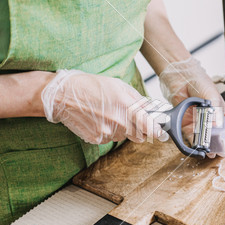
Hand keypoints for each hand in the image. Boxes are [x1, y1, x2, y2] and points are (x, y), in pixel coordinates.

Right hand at [41, 69, 167, 143]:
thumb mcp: (119, 86)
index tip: (161, 132)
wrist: (62, 96)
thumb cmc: (91, 86)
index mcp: (126, 106)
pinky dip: (109, 131)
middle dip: (139, 129)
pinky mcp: (97, 139)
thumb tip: (151, 111)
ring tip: (109, 114)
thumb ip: (137, 100)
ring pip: (124, 137)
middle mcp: (118, 121)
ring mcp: (107, 132)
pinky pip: (111, 139)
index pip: (149, 126)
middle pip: (139, 135)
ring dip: (123, 129)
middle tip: (130, 118)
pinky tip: (99, 119)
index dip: (157, 131)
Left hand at [159, 57, 224, 156]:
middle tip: (222, 152)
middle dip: (220, 144)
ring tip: (211, 152)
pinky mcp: (185, 123)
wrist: (179, 75)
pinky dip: (194, 142)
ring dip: (207, 145)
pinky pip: (190, 135)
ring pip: (204, 137)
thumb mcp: (211, 95)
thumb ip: (214, 111)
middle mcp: (209, 118)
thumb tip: (216, 126)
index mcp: (220, 111)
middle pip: (216, 134)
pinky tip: (198, 147)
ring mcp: (197, 121)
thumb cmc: (198, 81)